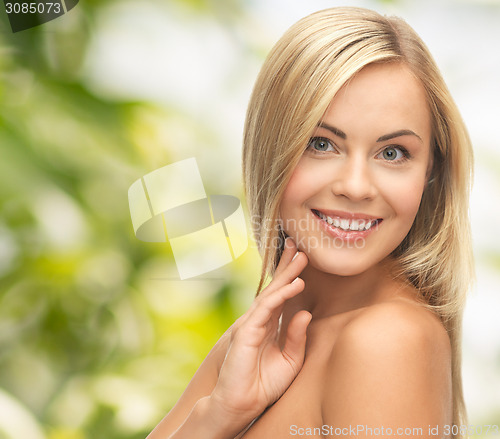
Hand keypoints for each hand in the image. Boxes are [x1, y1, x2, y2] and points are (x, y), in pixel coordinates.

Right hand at [209, 238, 311, 428]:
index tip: (301, 260)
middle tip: (299, 247)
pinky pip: (267, 308)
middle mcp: (260, 321)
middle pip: (275, 289)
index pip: (281, 297)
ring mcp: (252, 324)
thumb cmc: (263, 385)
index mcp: (269, 327)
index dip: (290, 278)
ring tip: (301, 257)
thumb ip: (297, 337)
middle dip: (287, 267)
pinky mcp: (246, 331)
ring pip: (271, 293)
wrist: (241, 404)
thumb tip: (305, 313)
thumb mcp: (290, 360)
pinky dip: (281, 295)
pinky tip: (295, 284)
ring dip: (287, 274)